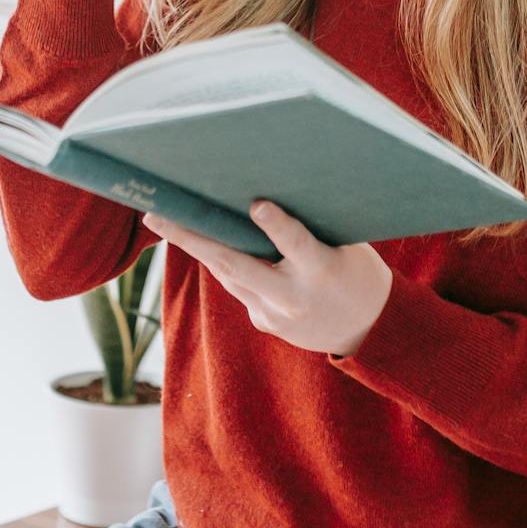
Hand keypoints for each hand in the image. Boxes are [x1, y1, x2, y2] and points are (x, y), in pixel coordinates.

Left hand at [141, 199, 392, 356]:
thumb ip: (310, 227)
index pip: (296, 245)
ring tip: (165, 220)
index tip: (257, 204)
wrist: (369, 330)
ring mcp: (276, 316)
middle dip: (194, 239)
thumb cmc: (358, 271)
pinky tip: (204, 241)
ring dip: (198, 247)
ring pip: (229, 275)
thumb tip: (263, 196)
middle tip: (157, 216)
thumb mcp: (348, 245)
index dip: (277, 225)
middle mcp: (294, 298)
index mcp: (323, 271)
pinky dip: (226, 263)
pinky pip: (239, 286)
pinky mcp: (265, 323)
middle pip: (237, 266)